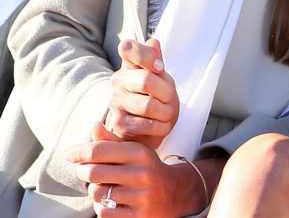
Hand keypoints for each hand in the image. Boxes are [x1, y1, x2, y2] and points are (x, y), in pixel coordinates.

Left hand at [69, 122, 202, 216]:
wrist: (174, 193)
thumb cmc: (147, 168)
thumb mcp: (135, 151)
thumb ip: (112, 140)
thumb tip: (94, 125)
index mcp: (140, 153)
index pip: (99, 150)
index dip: (79, 152)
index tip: (69, 154)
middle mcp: (142, 174)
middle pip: (93, 172)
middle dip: (83, 171)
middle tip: (84, 170)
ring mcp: (140, 196)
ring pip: (97, 193)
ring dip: (93, 190)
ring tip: (101, 186)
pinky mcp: (137, 215)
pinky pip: (104, 211)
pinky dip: (101, 206)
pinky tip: (110, 200)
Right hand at [106, 38, 178, 148]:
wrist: (151, 126)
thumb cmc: (158, 95)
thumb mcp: (162, 75)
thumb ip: (156, 58)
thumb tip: (152, 41)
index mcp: (128, 64)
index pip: (127, 48)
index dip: (148, 57)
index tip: (160, 68)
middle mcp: (118, 80)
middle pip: (146, 80)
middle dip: (166, 93)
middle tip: (171, 99)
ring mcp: (115, 101)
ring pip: (148, 105)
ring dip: (165, 112)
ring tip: (168, 114)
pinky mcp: (117, 123)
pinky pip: (145, 124)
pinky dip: (160, 127)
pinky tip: (162, 126)